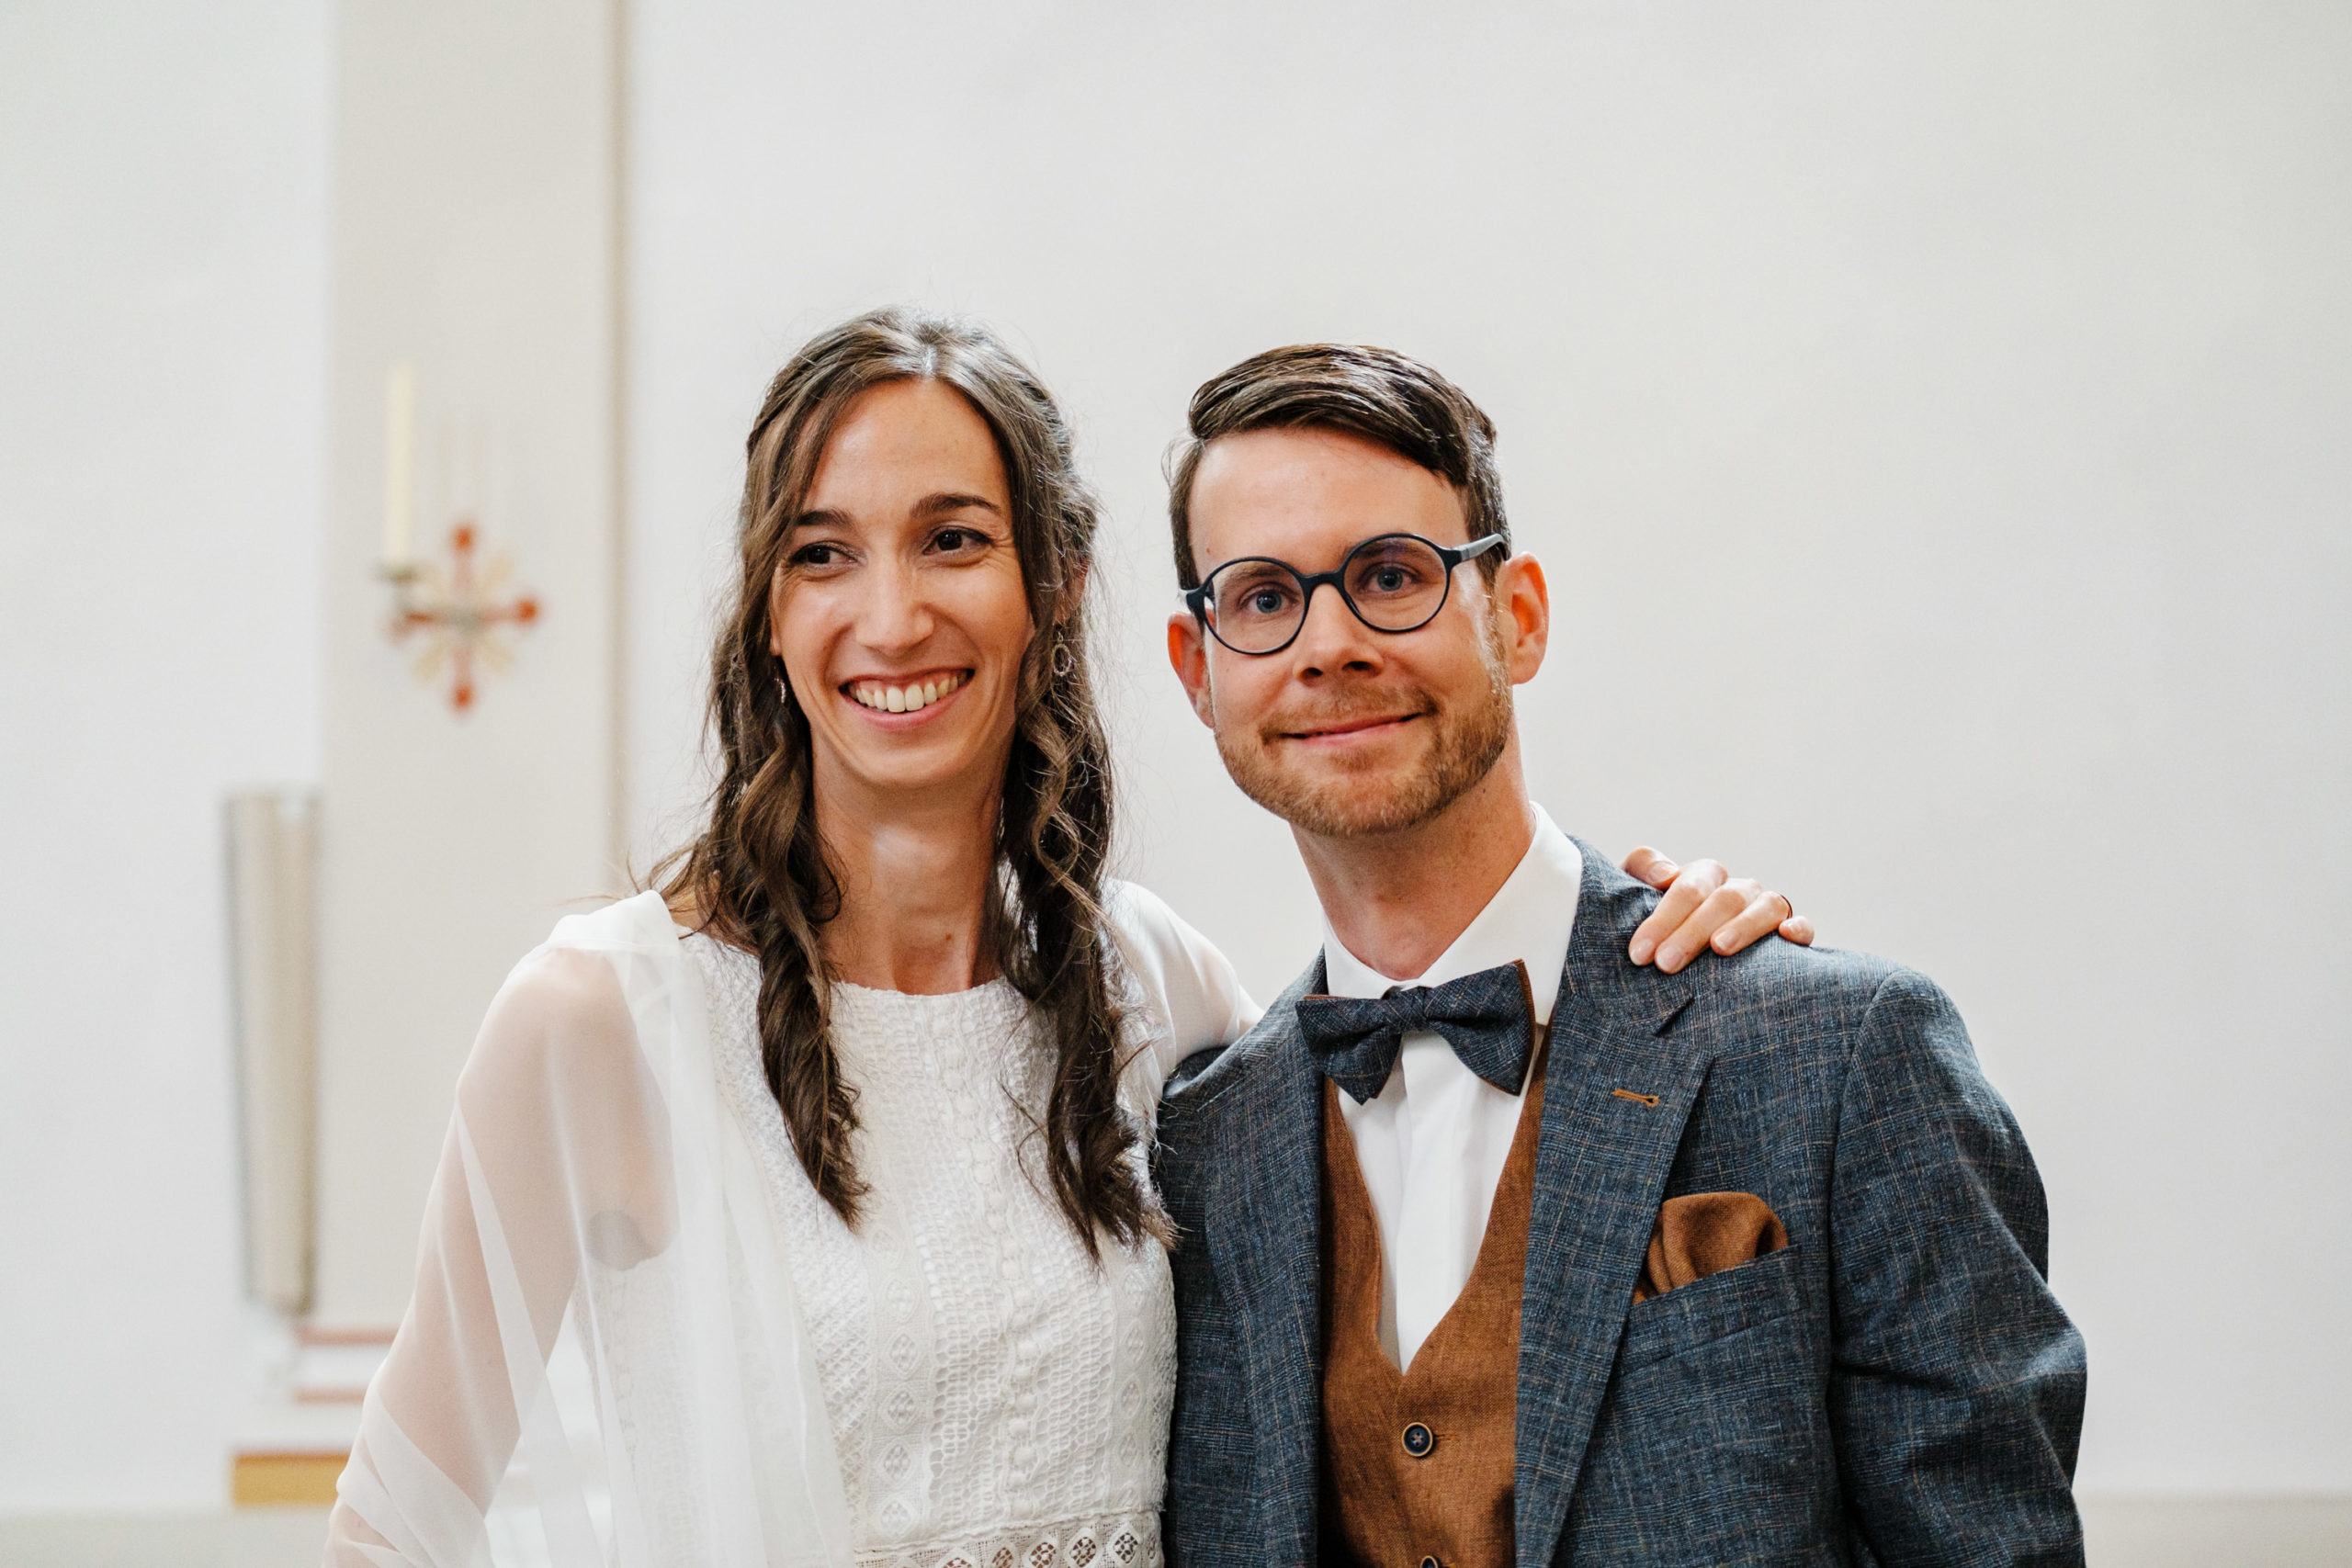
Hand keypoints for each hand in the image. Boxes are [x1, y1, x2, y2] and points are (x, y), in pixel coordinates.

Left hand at [1620, 848, 1814, 973]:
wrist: (1673, 959)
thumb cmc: (1654, 930)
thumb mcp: (1634, 895)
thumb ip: (1643, 869)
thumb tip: (1666, 875)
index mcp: (1703, 878)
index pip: (1689, 886)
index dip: (1663, 917)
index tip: (1640, 953)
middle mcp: (1738, 892)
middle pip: (1724, 898)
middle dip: (1692, 931)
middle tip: (1666, 964)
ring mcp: (1766, 911)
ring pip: (1767, 905)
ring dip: (1744, 925)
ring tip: (1719, 948)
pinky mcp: (1791, 935)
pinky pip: (1804, 926)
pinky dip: (1800, 927)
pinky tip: (1786, 937)